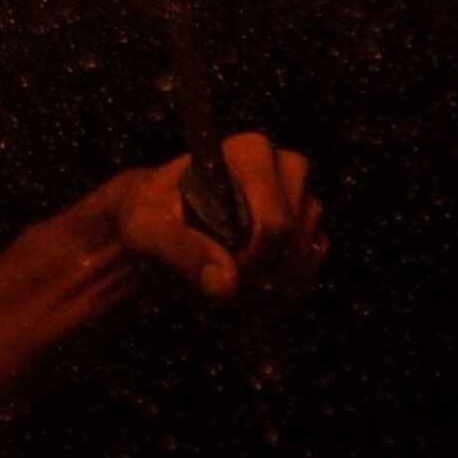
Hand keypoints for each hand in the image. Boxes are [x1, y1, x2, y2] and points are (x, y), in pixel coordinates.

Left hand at [93, 133, 326, 306]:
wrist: (157, 221)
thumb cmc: (149, 213)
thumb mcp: (145, 227)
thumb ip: (179, 248)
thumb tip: (225, 282)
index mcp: (244, 153)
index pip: (272, 218)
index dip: (251, 258)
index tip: (221, 280)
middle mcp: (279, 167)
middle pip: (292, 234)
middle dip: (262, 274)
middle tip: (226, 297)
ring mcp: (296, 196)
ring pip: (306, 249)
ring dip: (273, 286)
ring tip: (230, 301)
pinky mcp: (303, 225)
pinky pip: (312, 261)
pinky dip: (287, 290)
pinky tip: (253, 304)